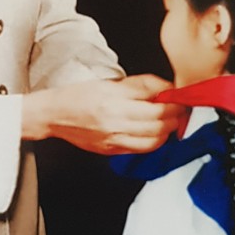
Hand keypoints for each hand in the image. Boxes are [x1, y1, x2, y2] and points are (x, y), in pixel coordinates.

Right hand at [22, 75, 184, 153]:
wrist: (55, 115)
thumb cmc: (79, 96)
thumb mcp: (110, 82)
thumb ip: (141, 85)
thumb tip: (166, 88)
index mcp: (115, 103)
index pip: (158, 107)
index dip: (175, 103)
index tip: (180, 97)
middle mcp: (116, 125)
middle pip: (160, 125)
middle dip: (176, 116)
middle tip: (180, 108)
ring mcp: (114, 141)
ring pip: (155, 141)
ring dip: (167, 130)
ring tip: (169, 120)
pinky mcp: (112, 151)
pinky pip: (142, 149)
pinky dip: (154, 141)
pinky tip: (154, 131)